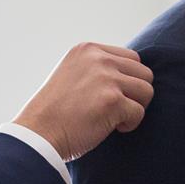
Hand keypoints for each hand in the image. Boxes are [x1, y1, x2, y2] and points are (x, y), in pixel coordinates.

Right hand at [13, 42, 153, 160]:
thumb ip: (97, 68)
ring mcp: (106, 78)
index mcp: (87, 49)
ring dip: (135, 107)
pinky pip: (139, 112)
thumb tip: (130, 75)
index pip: (131, 58)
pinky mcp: (113, 100)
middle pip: (144, 72)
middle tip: (116, 109)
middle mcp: (98, 59)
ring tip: (114, 117)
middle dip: (135, 93)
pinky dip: (129, 124)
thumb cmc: (55, 112)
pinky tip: (110, 127)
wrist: (38, 134)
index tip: (109, 96)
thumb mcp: (72, 74)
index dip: (127, 80)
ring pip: (147, 90)